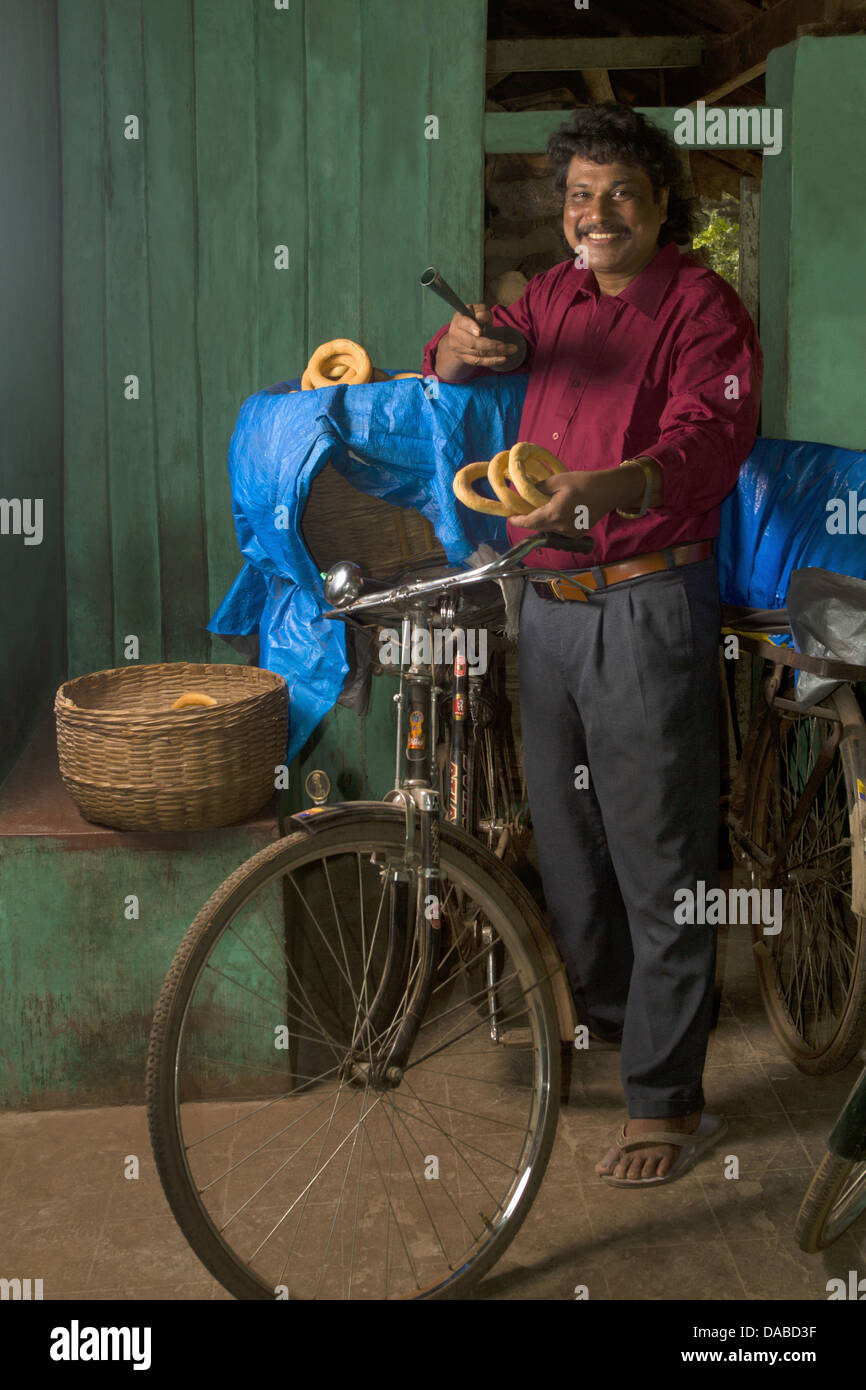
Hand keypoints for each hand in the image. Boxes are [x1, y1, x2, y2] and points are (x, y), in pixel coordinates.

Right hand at [436, 304, 525, 379]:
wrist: (459, 334)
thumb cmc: (471, 318)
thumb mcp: (476, 310)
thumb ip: (481, 311)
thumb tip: (483, 318)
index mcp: (458, 321)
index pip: (463, 323)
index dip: (471, 327)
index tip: (480, 331)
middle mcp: (456, 336)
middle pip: (473, 343)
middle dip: (492, 345)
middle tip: (506, 345)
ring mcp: (459, 349)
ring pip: (478, 354)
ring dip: (496, 353)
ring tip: (511, 350)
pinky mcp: (464, 358)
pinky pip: (478, 362)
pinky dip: (491, 361)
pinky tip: (503, 359)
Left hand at [509, 467, 648, 535]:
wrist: (608, 490)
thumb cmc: (583, 482)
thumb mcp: (558, 481)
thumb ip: (539, 488)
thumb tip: (525, 492)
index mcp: (554, 514)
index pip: (530, 522)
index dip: (518, 521)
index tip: (509, 518)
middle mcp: (561, 528)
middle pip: (538, 527)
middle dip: (530, 519)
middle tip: (524, 509)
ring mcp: (570, 533)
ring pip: (549, 530)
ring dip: (542, 521)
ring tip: (541, 508)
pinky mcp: (577, 534)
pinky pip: (559, 531)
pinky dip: (554, 523)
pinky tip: (556, 512)